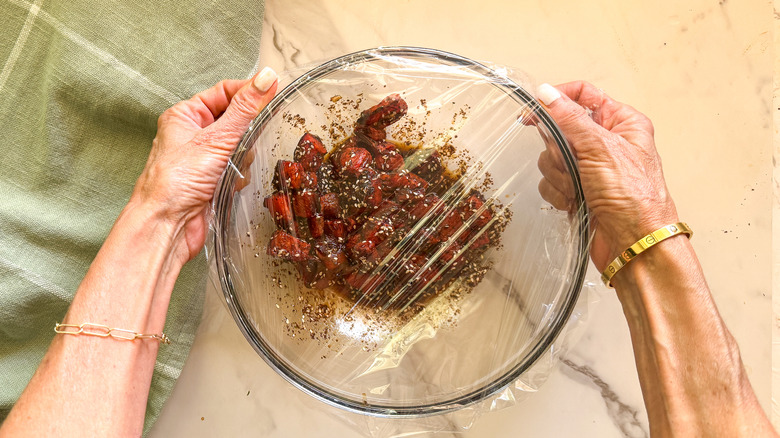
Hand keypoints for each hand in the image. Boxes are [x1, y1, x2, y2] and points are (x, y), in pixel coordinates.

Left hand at [132, 67, 277, 261]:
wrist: (167, 225)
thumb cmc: (174, 182)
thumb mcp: (216, 139)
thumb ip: (245, 109)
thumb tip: (265, 80)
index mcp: (185, 115)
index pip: (225, 92)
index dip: (249, 92)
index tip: (271, 92)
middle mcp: (193, 135)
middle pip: (236, 120)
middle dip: (245, 133)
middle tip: (242, 141)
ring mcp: (204, 158)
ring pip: (241, 145)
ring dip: (242, 157)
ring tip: (229, 167)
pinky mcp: (214, 179)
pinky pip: (239, 167)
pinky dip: (240, 174)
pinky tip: (230, 182)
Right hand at [535, 81, 678, 269]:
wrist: (633, 244)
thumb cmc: (635, 198)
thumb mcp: (601, 148)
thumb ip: (570, 118)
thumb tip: (547, 94)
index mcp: (621, 123)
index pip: (582, 95)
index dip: (557, 100)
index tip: (534, 112)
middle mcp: (606, 142)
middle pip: (561, 129)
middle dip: (560, 150)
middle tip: (573, 163)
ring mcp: (590, 167)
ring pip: (551, 158)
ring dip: (560, 175)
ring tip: (579, 188)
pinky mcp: (578, 189)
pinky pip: (551, 181)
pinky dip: (559, 192)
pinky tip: (575, 201)